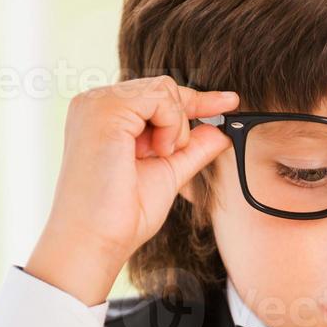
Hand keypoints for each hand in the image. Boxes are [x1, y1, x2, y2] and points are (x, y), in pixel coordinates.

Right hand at [26, 77, 237, 305]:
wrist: (97, 239)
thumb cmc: (122, 214)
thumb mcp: (167, 172)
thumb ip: (191, 149)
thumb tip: (220, 131)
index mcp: (105, 117)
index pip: (157, 96)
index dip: (196, 100)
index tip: (230, 102)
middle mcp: (95, 104)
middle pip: (163, 87)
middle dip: (183, 119)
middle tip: (173, 153)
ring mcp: (97, 104)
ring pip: (165, 89)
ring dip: (176, 127)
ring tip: (159, 156)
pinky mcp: (104, 110)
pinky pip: (160, 97)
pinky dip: (171, 125)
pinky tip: (156, 152)